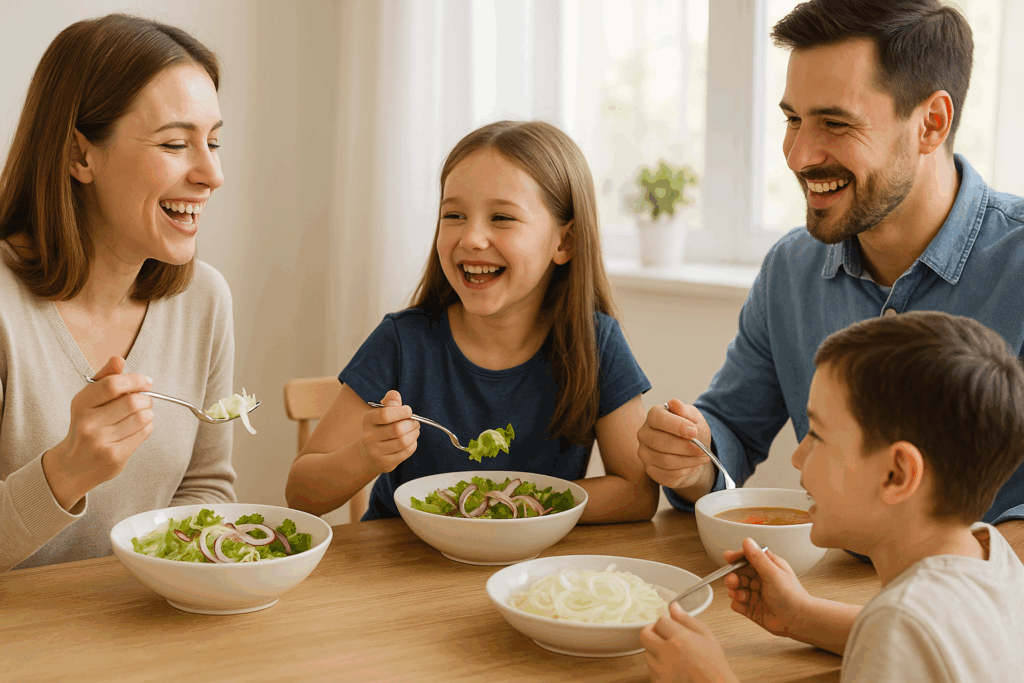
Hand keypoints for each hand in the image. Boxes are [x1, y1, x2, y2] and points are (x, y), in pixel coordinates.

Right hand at [43, 356, 155, 509]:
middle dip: (146, 399)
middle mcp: (88, 423)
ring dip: (148, 413)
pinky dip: (147, 427)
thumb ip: (105, 378)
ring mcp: (100, 441)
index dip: (135, 380)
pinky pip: (144, 433)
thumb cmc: (86, 426)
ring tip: (142, 415)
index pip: (112, 384)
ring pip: (142, 418)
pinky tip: (138, 429)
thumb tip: (118, 359)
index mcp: (81, 404)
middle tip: (145, 401)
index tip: (146, 382)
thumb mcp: (89, 401)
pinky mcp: (114, 456)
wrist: (72, 466)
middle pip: (133, 402)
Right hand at [358, 389, 419, 473]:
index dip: (401, 412)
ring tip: (415, 430)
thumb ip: (390, 400)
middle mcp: (369, 437)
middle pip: (397, 429)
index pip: (384, 415)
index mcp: (368, 420)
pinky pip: (406, 452)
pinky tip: (411, 440)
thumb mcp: (380, 411)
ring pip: (403, 442)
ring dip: (414, 434)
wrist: (367, 453)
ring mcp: (377, 452)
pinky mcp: (386, 462)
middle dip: (411, 424)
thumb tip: (396, 401)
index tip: (408, 411)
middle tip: (415, 421)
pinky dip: (413, 444)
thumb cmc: (379, 427)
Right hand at [637, 399, 713, 488]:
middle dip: (686, 447)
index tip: (694, 432)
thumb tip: (675, 404)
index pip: (658, 418)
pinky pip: (667, 475)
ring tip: (702, 457)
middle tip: (703, 450)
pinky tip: (691, 466)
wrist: (693, 454)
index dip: (676, 426)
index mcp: (654, 415)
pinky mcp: (650, 470)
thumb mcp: (695, 419)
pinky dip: (684, 471)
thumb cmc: (692, 433)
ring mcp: (645, 453)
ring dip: (688, 461)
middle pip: (660, 442)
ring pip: (665, 460)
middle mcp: (644, 433)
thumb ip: (686, 411)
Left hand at [640, 601, 738, 682]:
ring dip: (654, 650)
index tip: (671, 627)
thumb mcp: (706, 636)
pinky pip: (650, 670)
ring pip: (646, 652)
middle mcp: (666, 653)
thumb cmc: (714, 664)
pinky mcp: (658, 682)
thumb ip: (687, 619)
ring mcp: (660, 670)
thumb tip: (673, 606)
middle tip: (662, 635)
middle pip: (645, 634)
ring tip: (670, 654)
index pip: (660, 621)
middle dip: (652, 632)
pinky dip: (657, 666)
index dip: (666, 622)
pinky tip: (670, 667)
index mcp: (679, 638)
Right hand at [724, 537, 810, 637]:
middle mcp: (760, 579)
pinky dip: (737, 603)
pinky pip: (737, 604)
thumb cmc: (792, 596)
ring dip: (734, 591)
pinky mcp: (751, 608)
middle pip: (738, 573)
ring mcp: (755, 594)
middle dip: (733, 576)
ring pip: (735, 588)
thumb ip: (758, 558)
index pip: (747, 557)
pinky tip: (744, 604)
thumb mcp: (773, 573)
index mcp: (767, 566)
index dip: (737, 557)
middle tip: (733, 581)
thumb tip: (747, 541)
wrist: (798, 620)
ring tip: (740, 595)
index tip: (729, 559)